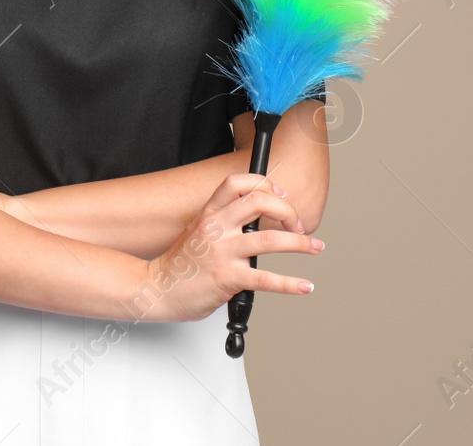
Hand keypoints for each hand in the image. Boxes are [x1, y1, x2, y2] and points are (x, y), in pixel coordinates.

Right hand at [136, 172, 323, 322]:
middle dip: (288, 210)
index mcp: (209, 214)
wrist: (157, 288)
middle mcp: (216, 228)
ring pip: (270, 239)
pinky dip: (291, 283)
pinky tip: (304, 285)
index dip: (264, 184)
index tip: (281, 195)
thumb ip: (221, 224)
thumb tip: (253, 224)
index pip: (237, 183)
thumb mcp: (196, 232)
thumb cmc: (179, 264)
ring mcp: (222, 252)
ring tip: (315, 247)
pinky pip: (266, 279)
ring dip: (301, 243)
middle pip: (260, 202)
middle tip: (298, 224)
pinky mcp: (228, 278)